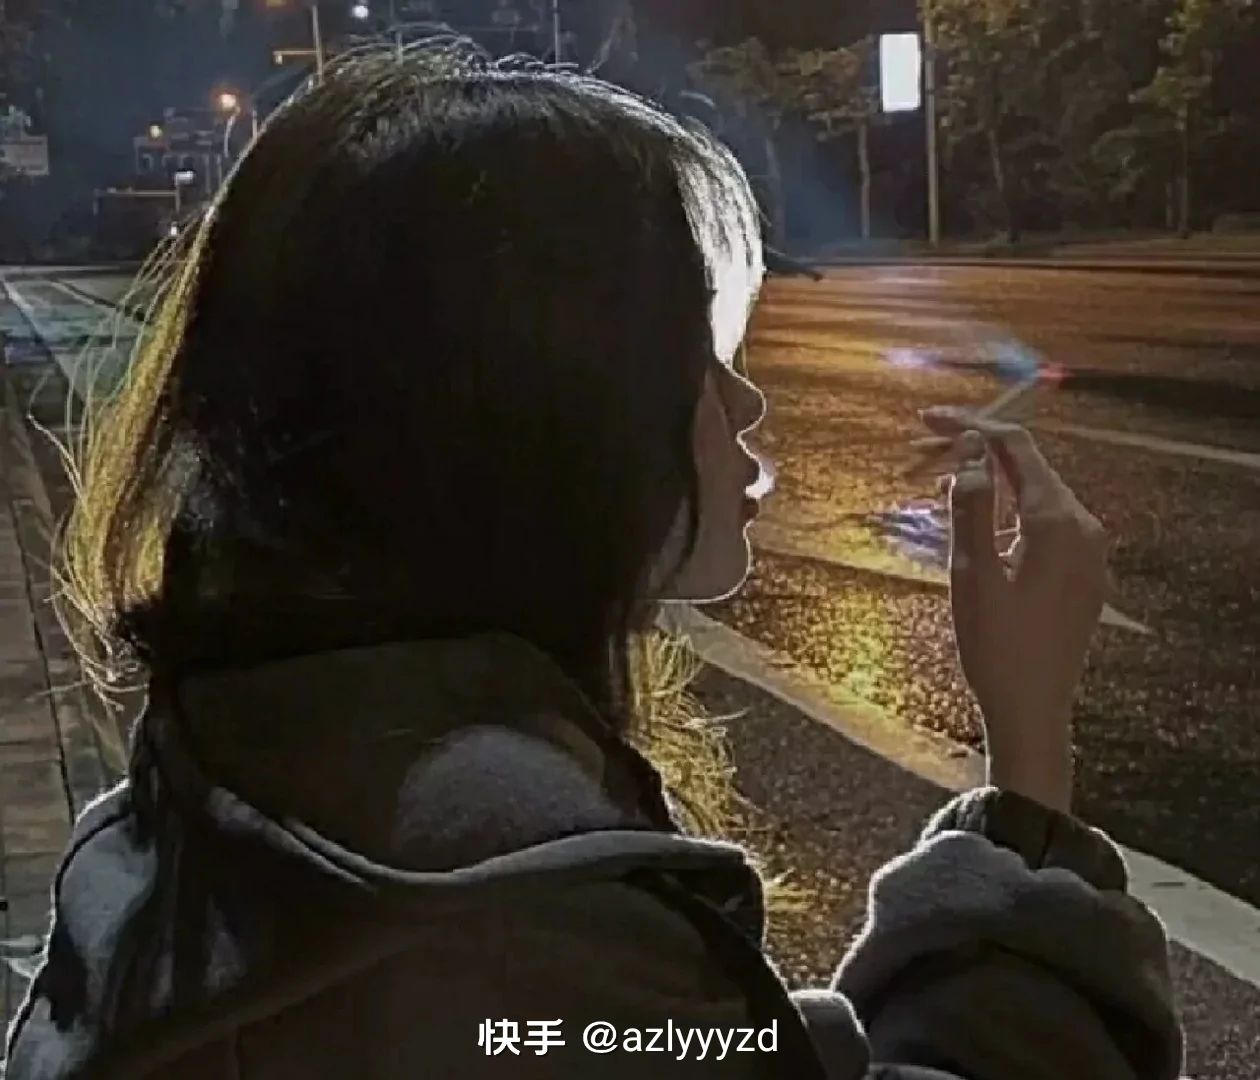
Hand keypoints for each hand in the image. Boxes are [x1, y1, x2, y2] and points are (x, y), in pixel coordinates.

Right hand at [921, 408, 1108, 812]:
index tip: (924, 419)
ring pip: (1034, 496)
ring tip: (936, 491)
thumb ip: (972, 504)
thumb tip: (969, 449)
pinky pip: (1043, 524)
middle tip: (916, 456)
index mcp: (1058, 522)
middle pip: (1026, 468)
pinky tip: (975, 529)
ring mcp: (1088, 552)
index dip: (968, 426)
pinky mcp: (1082, 574)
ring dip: (988, 486)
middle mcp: (1083, 528)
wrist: (1033, 709)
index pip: (1014, 448)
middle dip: (972, 455)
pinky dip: (1006, 514)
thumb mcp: (972, 572)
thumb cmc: (997, 646)